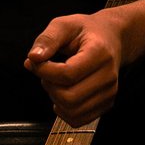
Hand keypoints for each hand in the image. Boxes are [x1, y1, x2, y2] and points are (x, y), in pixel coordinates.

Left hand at [25, 11, 129, 126]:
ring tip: (55, 82)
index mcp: (99, 53)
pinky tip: (62, 94)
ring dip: (55, 99)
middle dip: (49, 86)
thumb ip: (47, 39)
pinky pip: (78, 120)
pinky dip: (63, 111)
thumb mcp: (64, 25)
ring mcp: (109, 93)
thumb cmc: (85, 32)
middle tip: (46, 72)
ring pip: (72, 112)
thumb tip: (33, 58)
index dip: (44, 70)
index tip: (36, 60)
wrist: (110, 39)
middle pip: (69, 97)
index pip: (67, 74)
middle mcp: (108, 76)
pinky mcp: (106, 105)